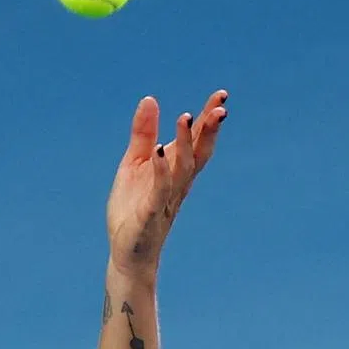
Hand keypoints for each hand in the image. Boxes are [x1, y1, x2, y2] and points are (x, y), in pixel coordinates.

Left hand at [105, 89, 227, 281]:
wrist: (127, 252)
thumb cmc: (133, 208)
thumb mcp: (135, 164)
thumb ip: (144, 134)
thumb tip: (150, 99)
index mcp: (177, 170)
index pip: (198, 142)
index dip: (209, 120)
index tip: (221, 95)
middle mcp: (178, 184)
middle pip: (199, 153)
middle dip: (209, 130)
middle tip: (220, 107)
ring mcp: (166, 199)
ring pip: (182, 168)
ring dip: (186, 143)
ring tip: (186, 117)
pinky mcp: (150, 213)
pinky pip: (159, 190)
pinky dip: (160, 170)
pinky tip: (158, 151)